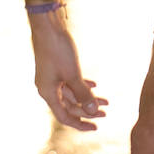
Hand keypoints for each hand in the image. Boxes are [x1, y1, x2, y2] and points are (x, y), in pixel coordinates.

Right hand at [28, 7, 107, 130]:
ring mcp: (51, 78)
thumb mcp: (73, 74)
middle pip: (70, 106)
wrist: (47, 25)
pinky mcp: (56, 68)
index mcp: (48, 93)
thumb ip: (83, 93)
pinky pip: (69, 82)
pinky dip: (82, 86)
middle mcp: (48, 89)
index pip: (65, 117)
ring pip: (71, 94)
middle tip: (105, 113)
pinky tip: (94, 84)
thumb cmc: (58, 49)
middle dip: (88, 111)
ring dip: (88, 98)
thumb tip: (93, 112)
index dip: (80, 124)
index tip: (96, 128)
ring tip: (105, 101)